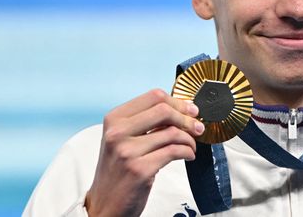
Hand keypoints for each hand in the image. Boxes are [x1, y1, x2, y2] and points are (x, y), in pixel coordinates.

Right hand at [85, 89, 203, 216]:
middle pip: (164, 110)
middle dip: (187, 118)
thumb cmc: (117, 171)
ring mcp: (127, 151)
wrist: (104, 204)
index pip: (153, 97)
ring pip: (172, 132)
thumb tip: (181, 110)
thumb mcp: (122, 139)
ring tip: (191, 145)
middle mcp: (117, 133)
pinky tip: (188, 155)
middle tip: (197, 126)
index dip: (178, 102)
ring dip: (189, 139)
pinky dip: (188, 152)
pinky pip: (174, 151)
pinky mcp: (140, 169)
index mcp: (114, 119)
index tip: (190, 110)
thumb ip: (145, 123)